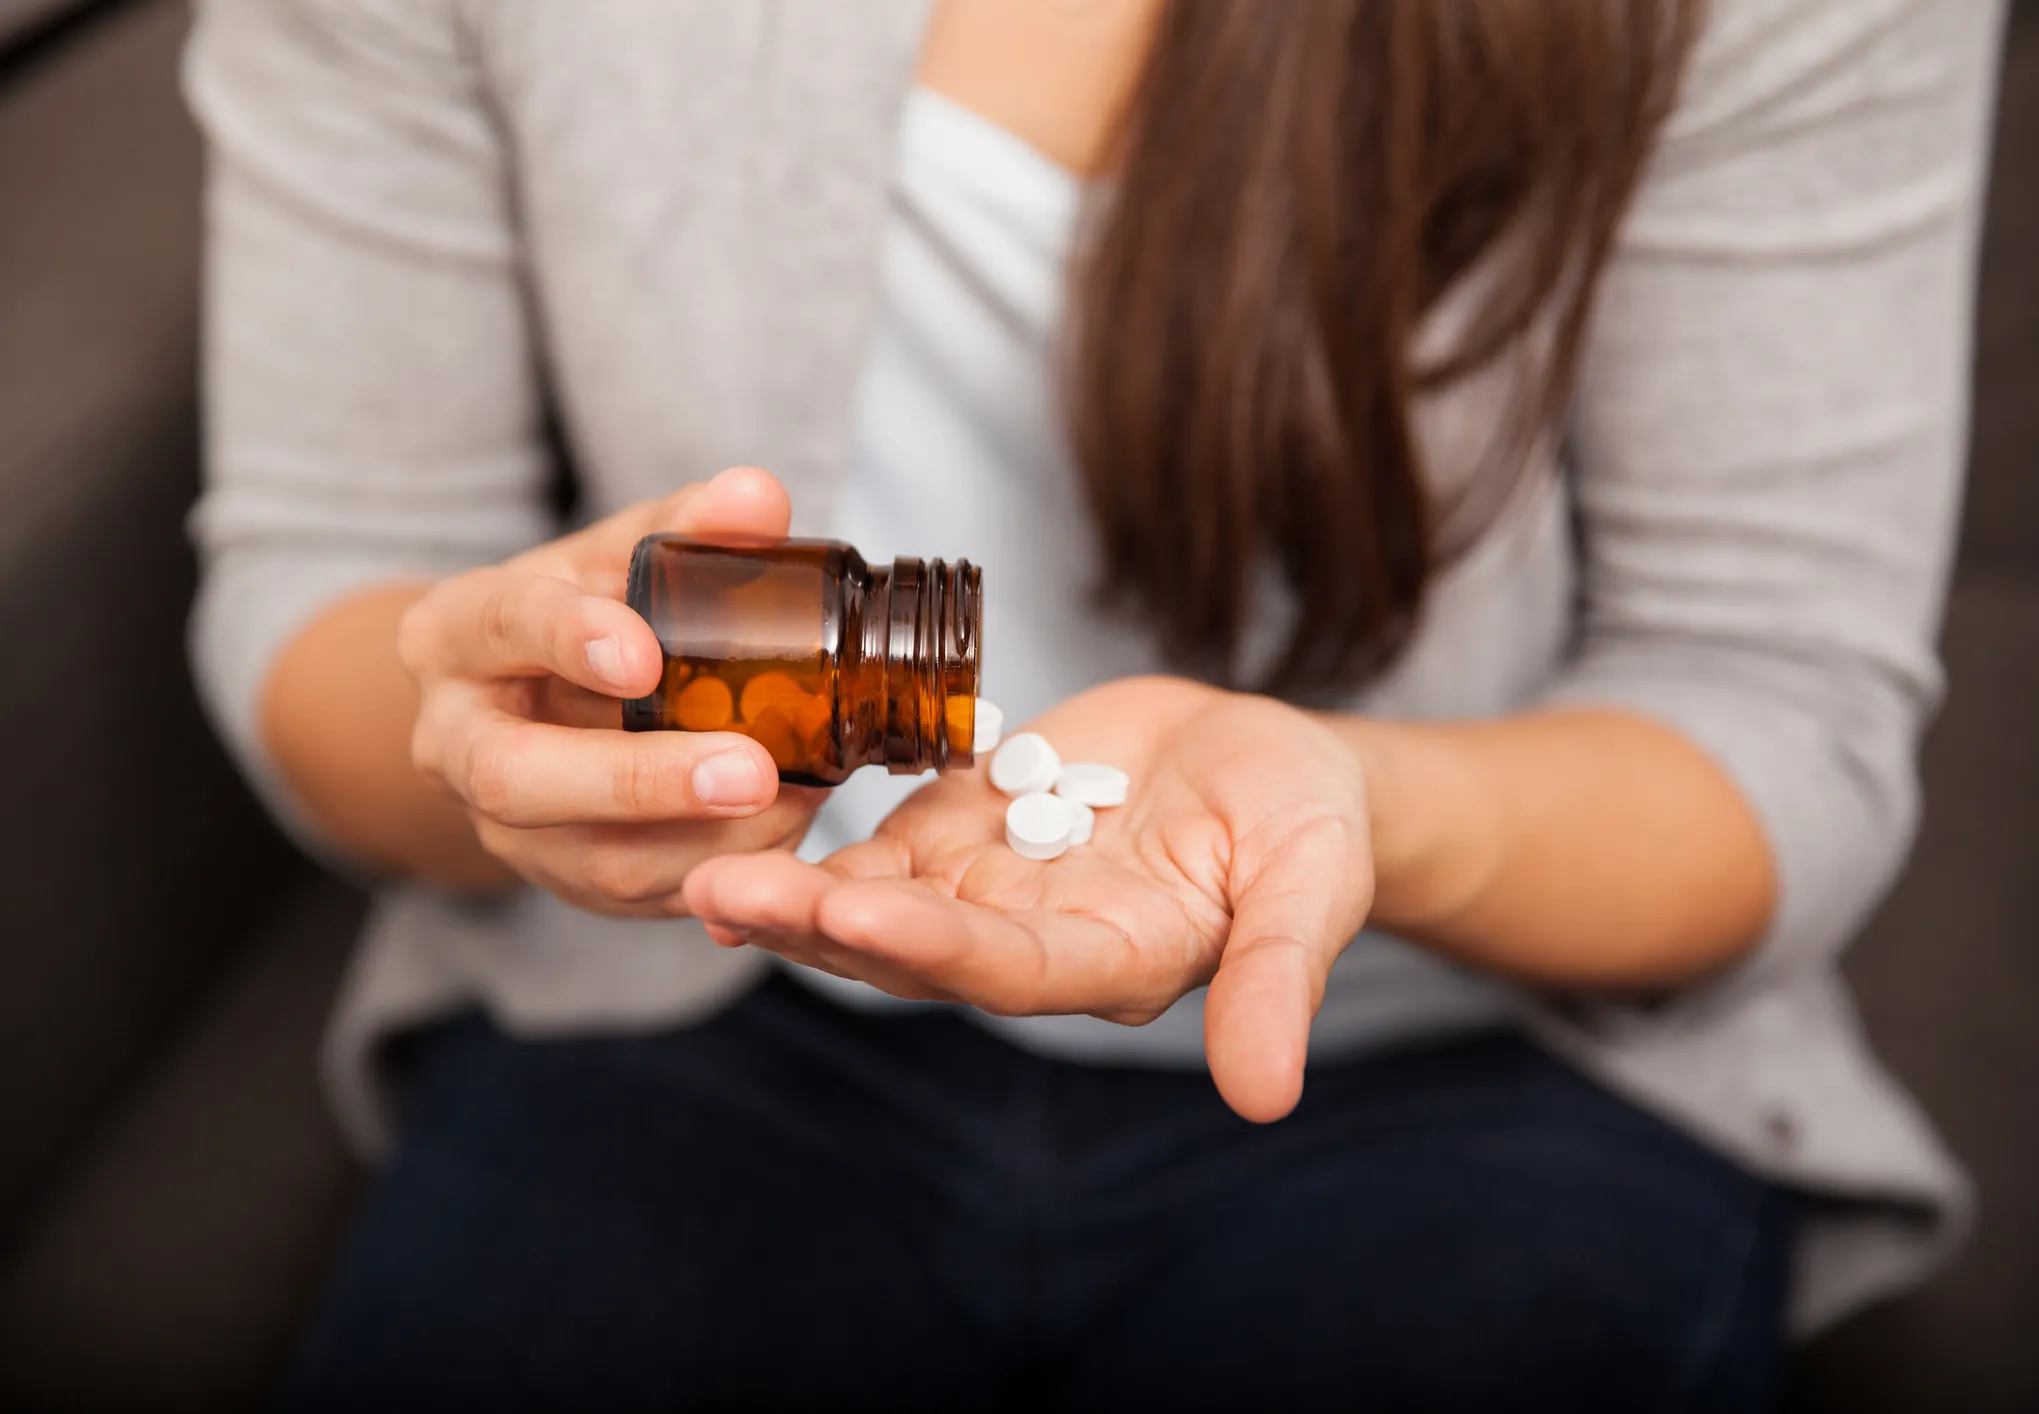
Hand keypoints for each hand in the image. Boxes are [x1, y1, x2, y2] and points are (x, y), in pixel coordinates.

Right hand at [396, 468, 823, 915]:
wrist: (534, 701)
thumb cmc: (584, 610)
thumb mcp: (617, 555)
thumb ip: (687, 524)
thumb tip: (760, 498)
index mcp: (456, 636)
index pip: (500, 627)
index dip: (568, 639)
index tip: (645, 651)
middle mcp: (454, 742)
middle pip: (518, 779)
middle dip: (638, 782)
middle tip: (750, 771)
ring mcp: (504, 828)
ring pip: (589, 860)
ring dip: (702, 840)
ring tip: (796, 801)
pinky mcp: (562, 882)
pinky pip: (638, 899)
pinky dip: (718, 873)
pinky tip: (784, 838)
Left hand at [683, 676, 1374, 1119]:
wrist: (1268, 761)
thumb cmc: (1308, 825)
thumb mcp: (1311, 887)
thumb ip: (1279, 981)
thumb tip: (1268, 1098)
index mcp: (1113, 962)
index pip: (1009, 970)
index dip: (931, 943)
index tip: (853, 909)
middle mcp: (1035, 941)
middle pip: (912, 945)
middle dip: (819, 924)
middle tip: (724, 892)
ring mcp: (992, 887)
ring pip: (876, 898)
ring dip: (791, 891)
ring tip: (702, 867)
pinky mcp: (967, 829)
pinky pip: (879, 840)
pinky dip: (814, 835)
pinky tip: (734, 822)